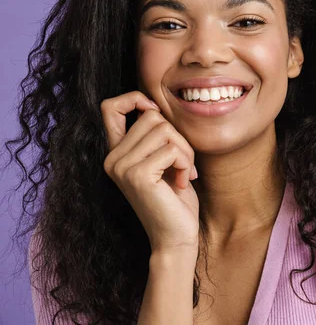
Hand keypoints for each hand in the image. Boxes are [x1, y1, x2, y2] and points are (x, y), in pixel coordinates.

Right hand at [101, 91, 199, 253]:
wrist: (176, 237)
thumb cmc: (174, 199)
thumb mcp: (164, 160)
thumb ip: (156, 136)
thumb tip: (155, 107)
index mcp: (116, 153)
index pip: (110, 107)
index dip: (134, 99)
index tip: (156, 113)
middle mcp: (112, 158)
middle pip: (152, 117)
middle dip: (178, 137)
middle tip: (183, 163)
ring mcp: (122, 167)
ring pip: (165, 130)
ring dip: (185, 151)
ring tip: (183, 173)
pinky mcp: (137, 176)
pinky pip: (172, 150)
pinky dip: (186, 164)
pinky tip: (181, 183)